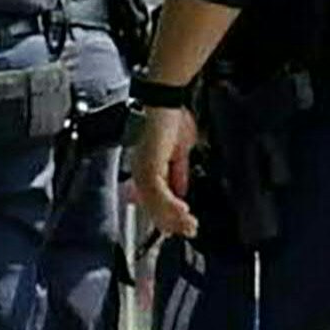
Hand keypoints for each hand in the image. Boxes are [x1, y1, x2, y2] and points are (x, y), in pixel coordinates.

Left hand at [129, 104, 199, 239]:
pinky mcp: (148, 165)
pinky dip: (171, 204)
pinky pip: (159, 193)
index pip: (153, 201)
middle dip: (173, 222)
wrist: (166, 99)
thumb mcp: (180, 152)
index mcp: (145, 168)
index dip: (167, 216)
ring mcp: (142, 169)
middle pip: (152, 207)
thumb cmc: (171, 117)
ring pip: (155, 204)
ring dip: (174, 217)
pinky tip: (183, 210)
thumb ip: (178, 174)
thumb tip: (181, 193)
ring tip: (190, 225)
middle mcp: (140, 171)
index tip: (183, 226)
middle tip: (190, 230)